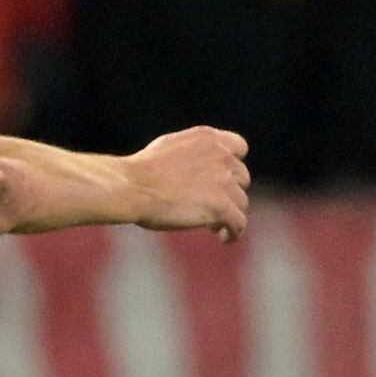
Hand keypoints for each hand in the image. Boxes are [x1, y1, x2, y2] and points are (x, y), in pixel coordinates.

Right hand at [126, 127, 249, 242]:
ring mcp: (224, 182)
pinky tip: (224, 238)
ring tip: (215, 227)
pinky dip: (234, 232)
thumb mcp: (169, 147)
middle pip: (241, 177)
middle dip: (230, 191)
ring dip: (231, 213)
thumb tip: (194, 166)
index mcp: (209, 138)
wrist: (133, 186)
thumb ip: (191, 153)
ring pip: (241, 202)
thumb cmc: (140, 171)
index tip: (223, 179)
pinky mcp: (222, 207)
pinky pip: (239, 223)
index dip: (233, 165)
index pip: (239, 148)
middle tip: (213, 206)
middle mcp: (222, 157)